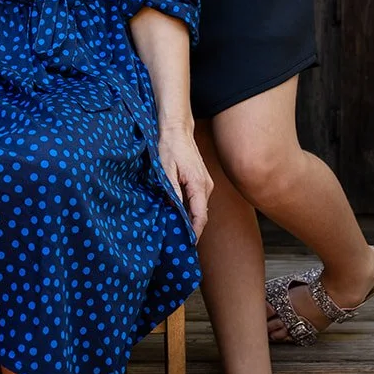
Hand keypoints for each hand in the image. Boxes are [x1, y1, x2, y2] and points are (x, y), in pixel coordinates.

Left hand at [157, 122, 210, 238]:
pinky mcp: (202, 181)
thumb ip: (172, 191)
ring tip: (178, 230)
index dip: (195, 231)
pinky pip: (198, 200)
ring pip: (200, 207)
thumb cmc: (171, 147)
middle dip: (192, 228)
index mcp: (199, 185)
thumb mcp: (166, 170)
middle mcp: (206, 186)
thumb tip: (174, 209)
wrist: (177, 130)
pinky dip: (191, 209)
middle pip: (201, 214)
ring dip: (191, 219)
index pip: (200, 216)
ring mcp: (206, 183)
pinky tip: (179, 213)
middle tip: (179, 241)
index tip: (188, 244)